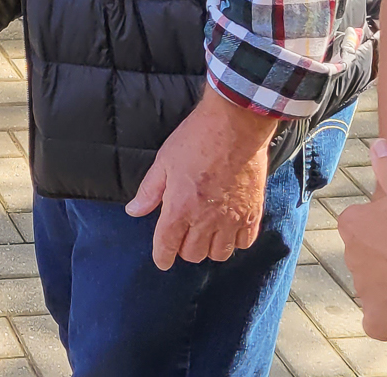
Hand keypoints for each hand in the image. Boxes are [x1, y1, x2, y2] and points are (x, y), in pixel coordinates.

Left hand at [124, 89, 275, 268]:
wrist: (234, 126)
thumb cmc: (195, 139)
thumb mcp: (164, 161)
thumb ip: (149, 191)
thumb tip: (133, 211)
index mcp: (180, 208)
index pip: (167, 246)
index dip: (162, 257)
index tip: (162, 260)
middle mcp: (206, 220)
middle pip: (193, 254)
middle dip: (184, 249)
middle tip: (182, 234)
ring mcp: (232, 219)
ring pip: (219, 254)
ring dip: (209, 248)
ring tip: (205, 234)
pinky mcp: (253, 213)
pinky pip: (244, 243)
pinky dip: (234, 242)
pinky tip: (228, 229)